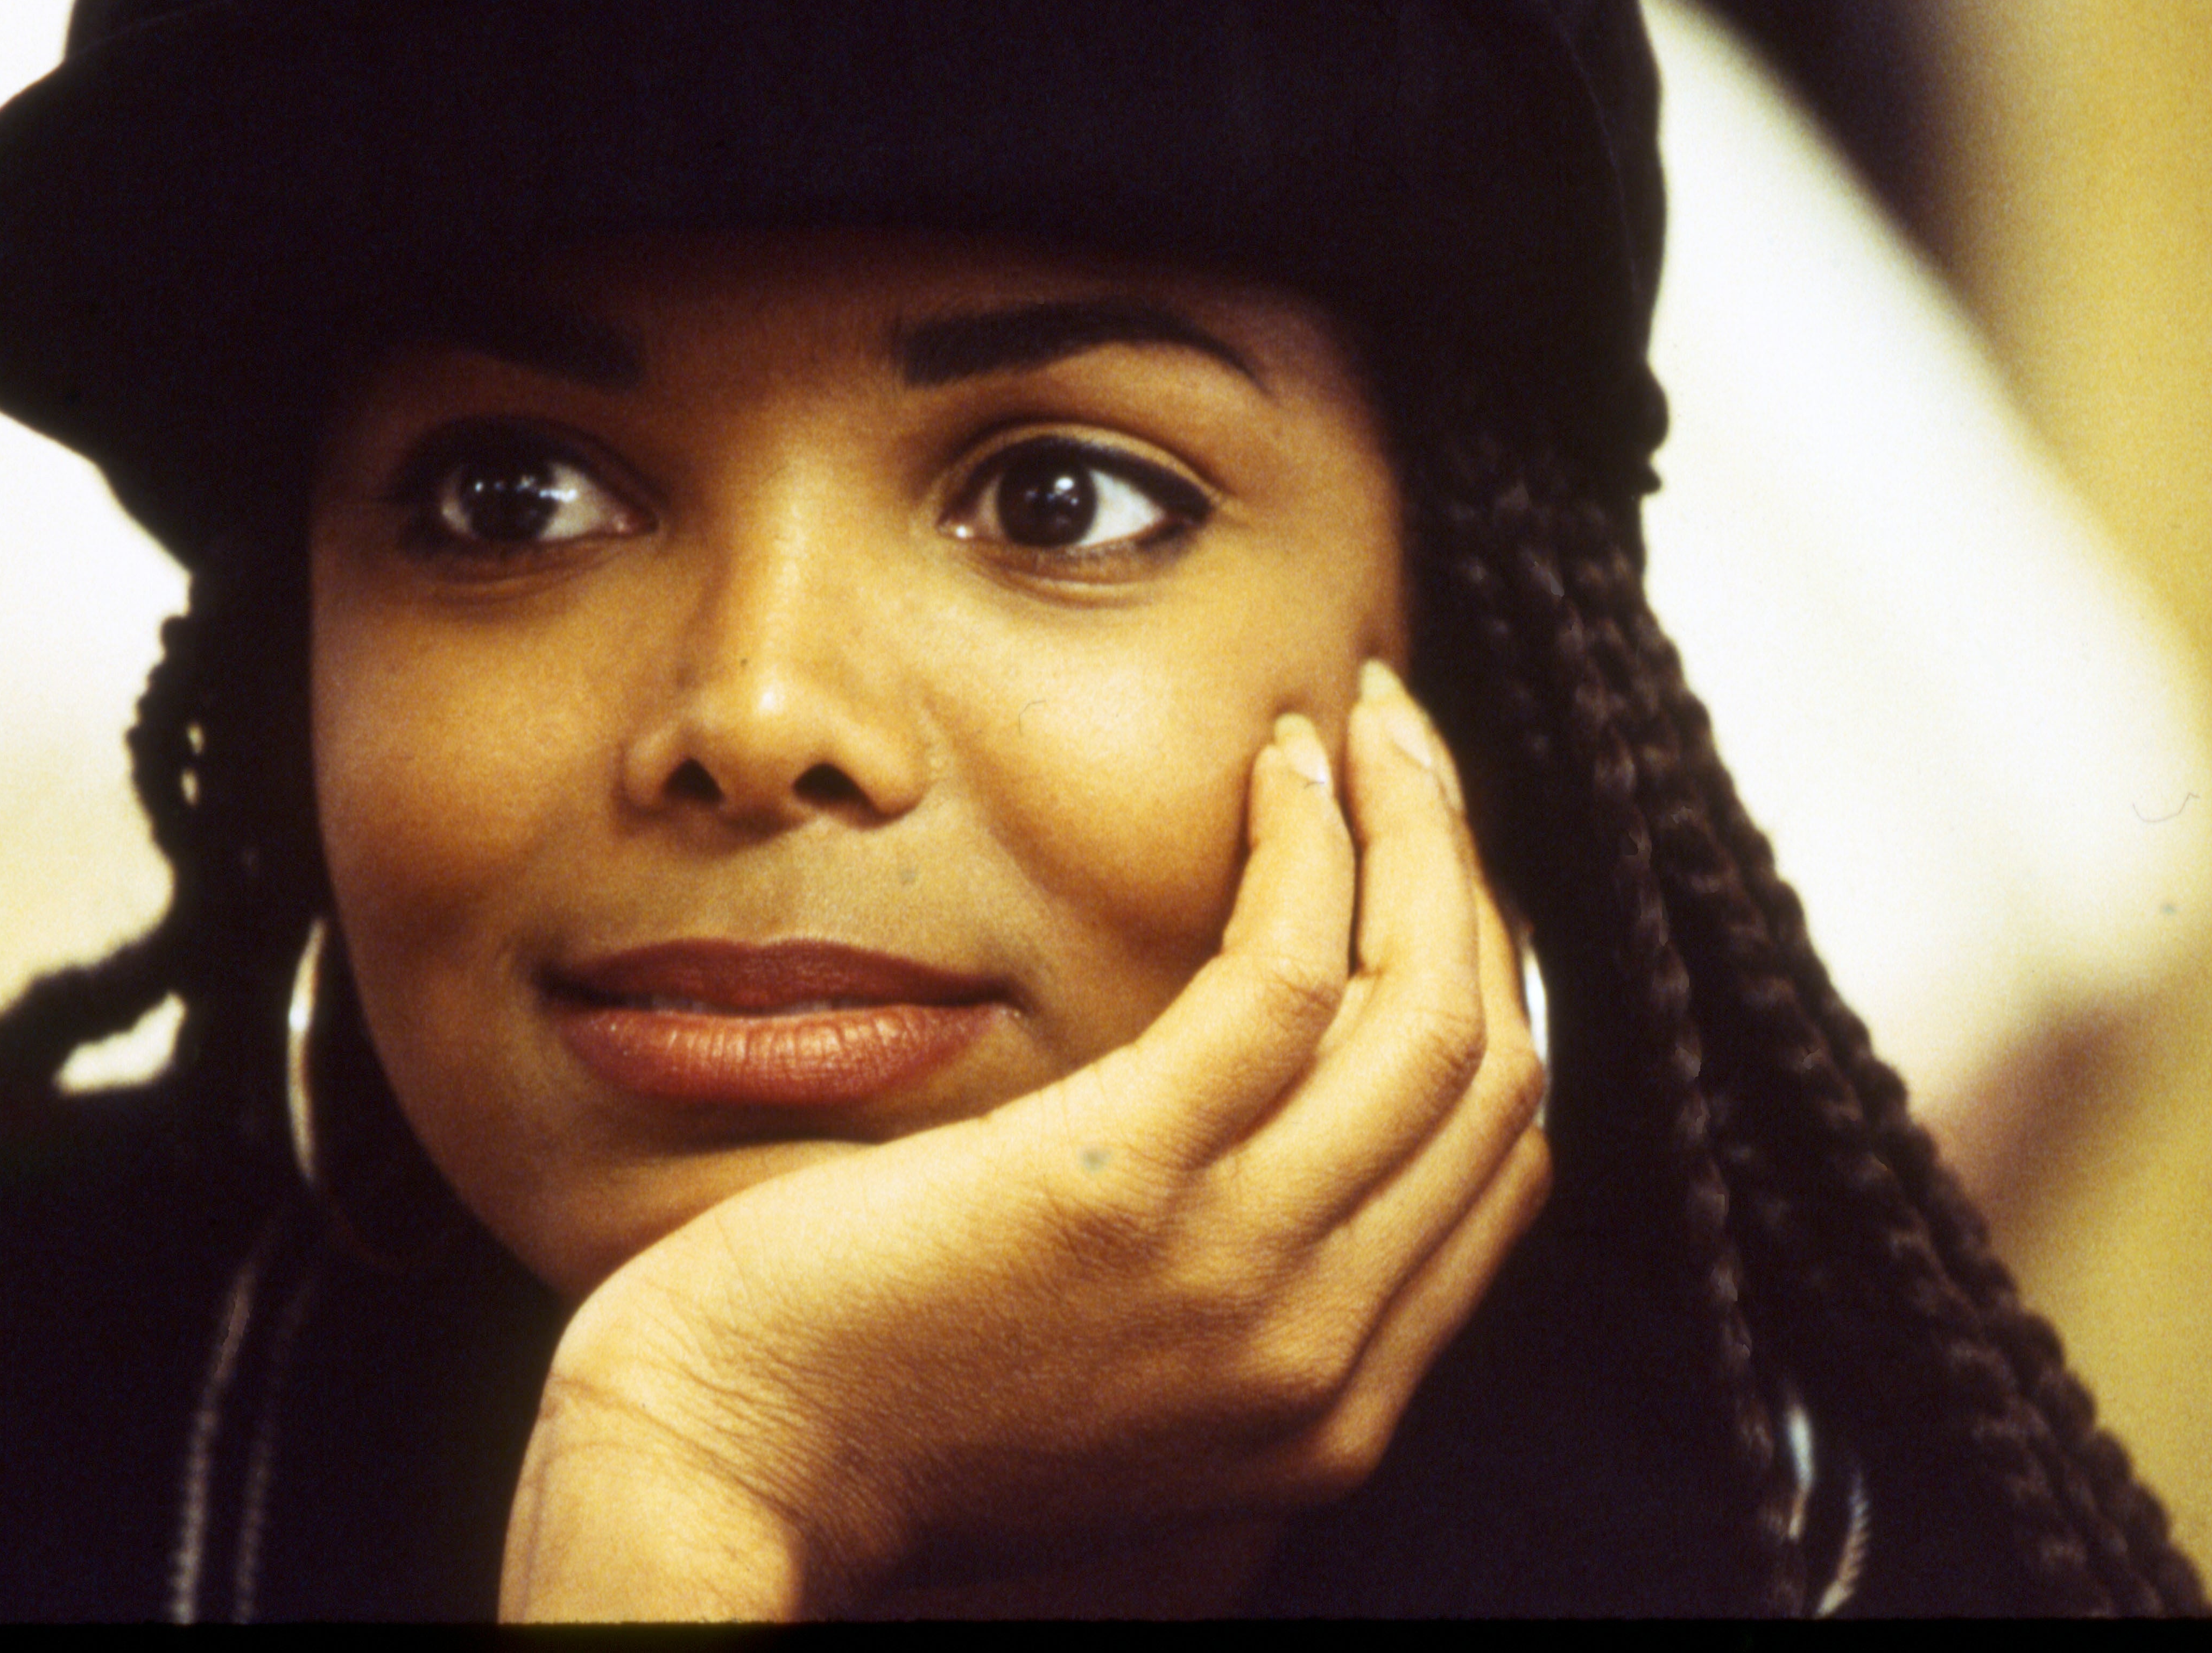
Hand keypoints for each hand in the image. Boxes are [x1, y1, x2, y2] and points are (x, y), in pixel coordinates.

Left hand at [498, 663, 1549, 1619]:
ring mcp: (1235, 1275)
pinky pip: (1284, 977)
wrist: (719, 1486)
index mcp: (1326, 1414)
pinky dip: (1310, 848)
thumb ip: (1227, 1303)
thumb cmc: (873, 1419)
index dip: (1481, 995)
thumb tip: (1287, 1146)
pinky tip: (1279, 764)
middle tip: (1409, 755)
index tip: (1425, 877)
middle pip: (1485, 1076)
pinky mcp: (1122, 1181)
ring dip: (1415, 834)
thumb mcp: (1115, 1394)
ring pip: (1423, 1012)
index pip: (1491, 1170)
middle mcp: (1319, 1356)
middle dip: (1467, 887)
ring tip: (1366, 724)